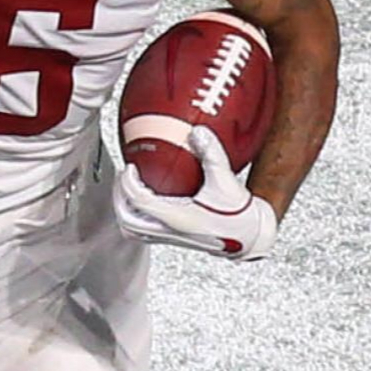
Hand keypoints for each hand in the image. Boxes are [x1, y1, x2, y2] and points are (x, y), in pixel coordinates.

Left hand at [114, 127, 279, 260]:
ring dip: (124, 208)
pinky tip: (143, 199)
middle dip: (120, 196)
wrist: (249, 237)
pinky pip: (142, 231)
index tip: (130, 167)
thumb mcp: (226, 181)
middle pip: (127, 220)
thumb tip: (197, 132)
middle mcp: (169, 231)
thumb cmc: (239, 215)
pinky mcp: (172, 238)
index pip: (140, 203)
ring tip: (127, 188)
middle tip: (124, 176)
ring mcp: (169, 237)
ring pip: (131, 229)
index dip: (129, 184)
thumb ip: (212, 154)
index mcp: (178, 219)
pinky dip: (134, 215)